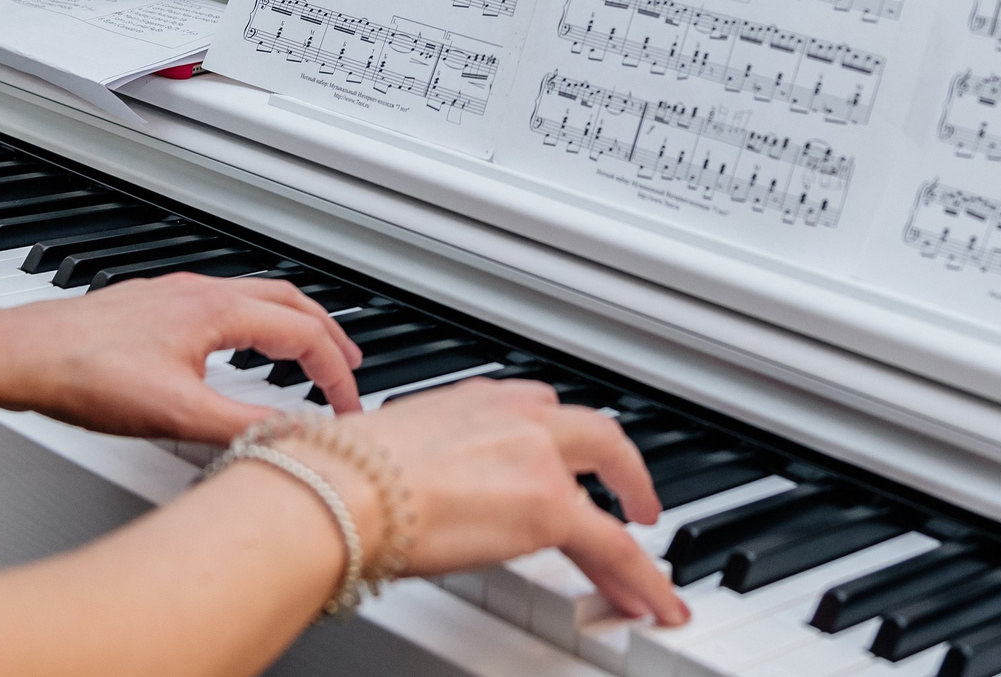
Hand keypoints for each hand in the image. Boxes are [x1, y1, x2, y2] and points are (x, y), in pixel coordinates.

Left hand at [0, 274, 363, 441]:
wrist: (20, 355)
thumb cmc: (83, 375)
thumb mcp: (174, 414)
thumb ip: (242, 426)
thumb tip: (295, 436)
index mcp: (217, 309)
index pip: (303, 333)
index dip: (337, 373)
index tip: (350, 406)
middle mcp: (201, 292)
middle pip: (288, 301)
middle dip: (327, 334)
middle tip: (349, 367)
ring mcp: (174, 295)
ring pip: (254, 298)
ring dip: (290, 325)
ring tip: (304, 355)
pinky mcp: (152, 307)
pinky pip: (224, 305)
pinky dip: (253, 325)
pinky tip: (235, 352)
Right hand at [310, 377, 688, 625]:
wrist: (344, 489)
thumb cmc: (343, 474)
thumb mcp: (393, 446)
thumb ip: (424, 458)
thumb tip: (409, 487)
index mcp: (478, 398)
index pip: (542, 414)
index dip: (564, 444)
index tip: (569, 462)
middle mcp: (517, 415)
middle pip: (596, 434)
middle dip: (622, 469)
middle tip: (635, 498)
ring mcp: (539, 458)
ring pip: (613, 485)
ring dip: (634, 531)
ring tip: (647, 574)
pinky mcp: (550, 507)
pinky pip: (616, 547)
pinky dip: (644, 578)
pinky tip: (656, 602)